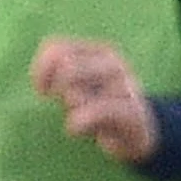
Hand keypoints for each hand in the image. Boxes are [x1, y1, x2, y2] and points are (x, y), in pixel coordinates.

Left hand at [31, 37, 157, 162]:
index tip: (42, 91)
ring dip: (71, 106)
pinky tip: (74, 129)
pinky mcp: (131, 112)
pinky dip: (78, 123)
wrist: (140, 132)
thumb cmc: (100, 106)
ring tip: (78, 116)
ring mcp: (124, 86)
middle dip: (57, 88)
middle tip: (63, 104)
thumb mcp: (78, 86)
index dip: (40, 71)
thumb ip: (58, 76)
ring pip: (77, 91)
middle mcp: (113, 63)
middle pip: (66, 68)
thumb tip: (42, 84)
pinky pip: (96, 111)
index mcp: (99, 51)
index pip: (56, 48)